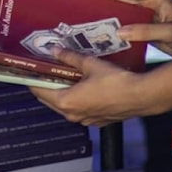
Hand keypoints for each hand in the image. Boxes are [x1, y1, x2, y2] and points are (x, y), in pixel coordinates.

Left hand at [30, 47, 150, 126]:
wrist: (141, 96)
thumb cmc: (115, 81)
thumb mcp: (90, 64)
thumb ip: (70, 58)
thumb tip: (55, 50)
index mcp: (66, 102)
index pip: (39, 91)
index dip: (33, 79)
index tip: (30, 69)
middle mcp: (72, 115)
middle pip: (49, 100)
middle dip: (46, 84)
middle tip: (46, 68)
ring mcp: (85, 120)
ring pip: (64, 106)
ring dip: (61, 92)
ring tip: (64, 74)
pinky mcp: (97, 121)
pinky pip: (79, 110)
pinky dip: (76, 99)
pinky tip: (82, 86)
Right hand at [84, 0, 171, 55]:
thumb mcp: (171, 32)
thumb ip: (147, 31)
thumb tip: (122, 32)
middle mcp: (151, 5)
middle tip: (84, 3)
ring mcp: (150, 16)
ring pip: (123, 13)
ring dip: (110, 16)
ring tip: (91, 20)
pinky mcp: (149, 29)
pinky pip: (129, 26)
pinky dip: (118, 29)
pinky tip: (109, 36)